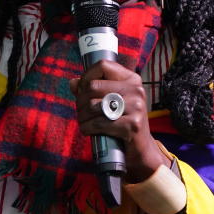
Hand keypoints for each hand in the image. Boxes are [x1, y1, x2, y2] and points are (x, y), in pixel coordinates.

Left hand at [69, 60, 170, 183]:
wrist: (141, 147)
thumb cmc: (122, 121)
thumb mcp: (111, 101)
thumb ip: (92, 90)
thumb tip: (73, 83)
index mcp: (131, 79)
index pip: (103, 65)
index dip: (86, 76)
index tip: (82, 89)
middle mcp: (136, 90)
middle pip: (93, 86)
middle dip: (80, 100)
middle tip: (81, 110)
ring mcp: (136, 107)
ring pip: (92, 105)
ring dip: (82, 116)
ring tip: (84, 121)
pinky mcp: (132, 125)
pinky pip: (98, 123)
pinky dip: (87, 128)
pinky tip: (88, 130)